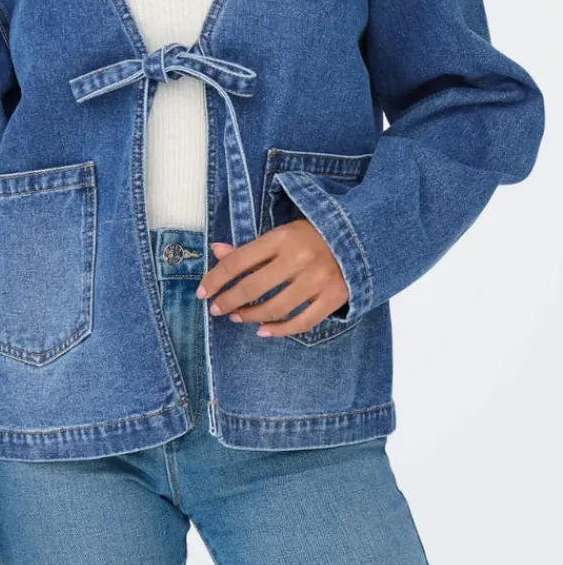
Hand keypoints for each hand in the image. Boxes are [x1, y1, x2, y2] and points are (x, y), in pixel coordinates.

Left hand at [196, 220, 349, 336]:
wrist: (360, 237)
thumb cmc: (314, 235)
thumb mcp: (282, 233)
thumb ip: (251, 247)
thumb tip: (217, 252)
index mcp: (282, 237)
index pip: (239, 261)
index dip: (216, 278)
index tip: (203, 292)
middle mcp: (299, 258)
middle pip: (253, 287)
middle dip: (229, 301)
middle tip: (217, 309)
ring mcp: (318, 280)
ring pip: (275, 308)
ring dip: (251, 316)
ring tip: (238, 317)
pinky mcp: (333, 298)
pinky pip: (301, 322)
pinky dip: (280, 330)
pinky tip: (264, 331)